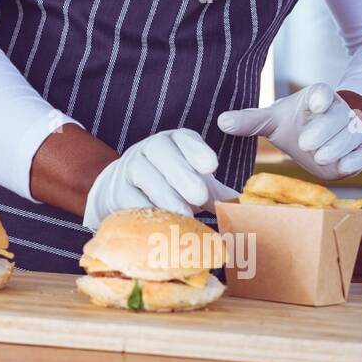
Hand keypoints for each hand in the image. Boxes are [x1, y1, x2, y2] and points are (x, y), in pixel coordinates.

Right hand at [83, 129, 239, 229]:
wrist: (120, 190)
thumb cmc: (168, 186)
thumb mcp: (193, 183)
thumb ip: (217, 192)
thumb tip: (246, 208)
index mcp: (173, 142)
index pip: (183, 139)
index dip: (196, 150)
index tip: (212, 166)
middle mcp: (149, 149)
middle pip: (161, 152)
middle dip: (181, 173)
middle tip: (200, 196)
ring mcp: (129, 167)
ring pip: (143, 173)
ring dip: (163, 193)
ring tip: (183, 214)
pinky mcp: (116, 190)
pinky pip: (127, 197)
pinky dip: (143, 209)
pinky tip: (158, 222)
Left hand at [217, 83, 361, 180]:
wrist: (323, 140)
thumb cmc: (295, 125)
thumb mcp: (273, 122)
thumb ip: (250, 121)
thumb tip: (221, 121)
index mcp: (318, 97)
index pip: (322, 91)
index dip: (320, 97)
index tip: (314, 103)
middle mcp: (339, 111)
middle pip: (337, 117)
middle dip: (324, 130)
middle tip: (306, 144)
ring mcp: (354, 130)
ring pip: (351, 135)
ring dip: (337, 146)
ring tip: (320, 157)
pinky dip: (356, 160)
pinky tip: (344, 167)